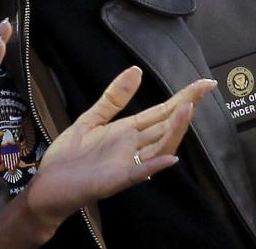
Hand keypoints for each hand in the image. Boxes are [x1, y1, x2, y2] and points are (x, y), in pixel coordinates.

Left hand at [22, 66, 216, 231]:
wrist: (50, 184)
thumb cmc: (70, 155)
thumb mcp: (91, 119)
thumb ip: (114, 98)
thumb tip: (136, 70)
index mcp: (128, 131)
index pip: (161, 112)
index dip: (182, 97)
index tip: (203, 83)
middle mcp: (133, 147)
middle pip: (166, 125)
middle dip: (185, 107)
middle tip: (205, 87)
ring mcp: (128, 163)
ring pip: (159, 146)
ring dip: (175, 129)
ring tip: (187, 108)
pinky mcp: (117, 179)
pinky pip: (140, 172)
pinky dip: (155, 165)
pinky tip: (170, 157)